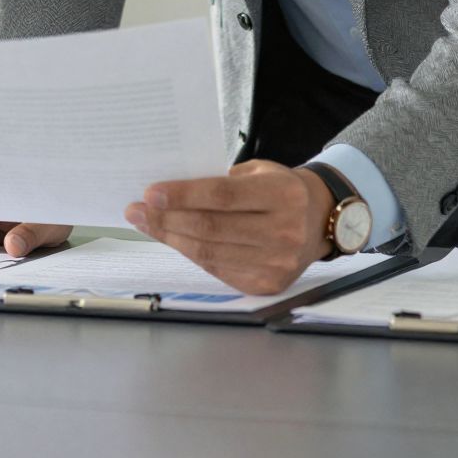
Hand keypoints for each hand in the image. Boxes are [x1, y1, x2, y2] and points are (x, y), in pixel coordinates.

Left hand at [126, 160, 333, 294]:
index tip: (149, 193)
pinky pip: (217, 269)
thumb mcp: (261, 172)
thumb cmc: (281, 190)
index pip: (223, 196)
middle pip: (211, 227)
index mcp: (283, 195)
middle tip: (136, 210)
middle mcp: (284, 232)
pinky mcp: (267, 284)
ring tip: (146, 224)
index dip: (183, 195)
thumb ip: (223, 181)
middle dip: (167, 218)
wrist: (320, 222)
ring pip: (209, 252)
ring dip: (171, 238)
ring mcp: (277, 263)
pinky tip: (174, 240)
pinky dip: (190, 253)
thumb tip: (170, 193)